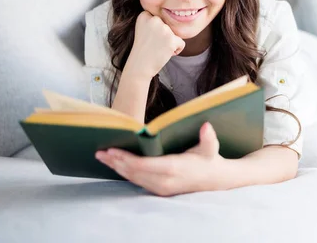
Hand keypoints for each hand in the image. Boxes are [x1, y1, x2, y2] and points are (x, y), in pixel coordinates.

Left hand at [95, 122, 223, 195]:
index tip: (111, 150)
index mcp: (173, 168)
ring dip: (117, 168)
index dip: (125, 158)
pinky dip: (125, 173)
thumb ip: (208, 137)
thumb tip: (206, 127)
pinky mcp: (159, 190)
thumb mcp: (211, 147)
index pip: (142, 165)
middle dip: (115, 162)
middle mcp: (164, 181)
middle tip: (100, 152)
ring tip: (103, 158)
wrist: (216, 179)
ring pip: (133, 179)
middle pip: (133, 173)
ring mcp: (161, 188)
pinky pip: (138, 182)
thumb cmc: (210, 159)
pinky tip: (116, 166)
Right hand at [124, 11, 184, 80]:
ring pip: (175, 34)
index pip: (160, 19)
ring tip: (158, 49)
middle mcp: (154, 19)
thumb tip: (176, 16)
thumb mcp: (144, 30)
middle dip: (165, 37)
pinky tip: (165, 53)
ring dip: (170, 43)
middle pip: (169, 26)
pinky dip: (176, 50)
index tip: (147, 38)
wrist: (139, 66)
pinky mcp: (172, 39)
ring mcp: (164, 29)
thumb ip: (155, 22)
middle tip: (153, 45)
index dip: (156, 31)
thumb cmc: (143, 50)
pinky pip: (181, 43)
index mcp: (144, 15)